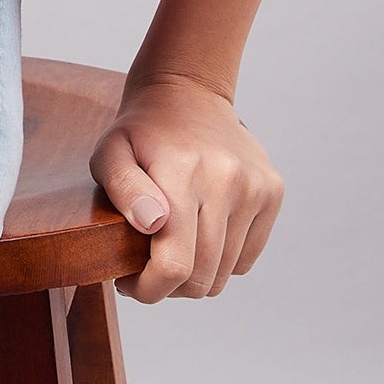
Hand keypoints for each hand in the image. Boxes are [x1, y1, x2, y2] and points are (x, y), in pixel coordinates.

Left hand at [90, 71, 284, 303]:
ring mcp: (255, 186)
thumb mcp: (110, 153)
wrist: (188, 93)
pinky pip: (246, 257)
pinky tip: (199, 235)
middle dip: (169, 287)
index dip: (149, 290)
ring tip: (171, 252)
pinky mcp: (272, 192)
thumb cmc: (140, 133)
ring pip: (225, 273)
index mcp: (182, 173)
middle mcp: (227, 180)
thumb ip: (123, 189)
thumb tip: (153, 223)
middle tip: (145, 269)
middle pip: (202, 276)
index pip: (175, 264)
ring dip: (195, 276)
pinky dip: (221, 261)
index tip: (128, 283)